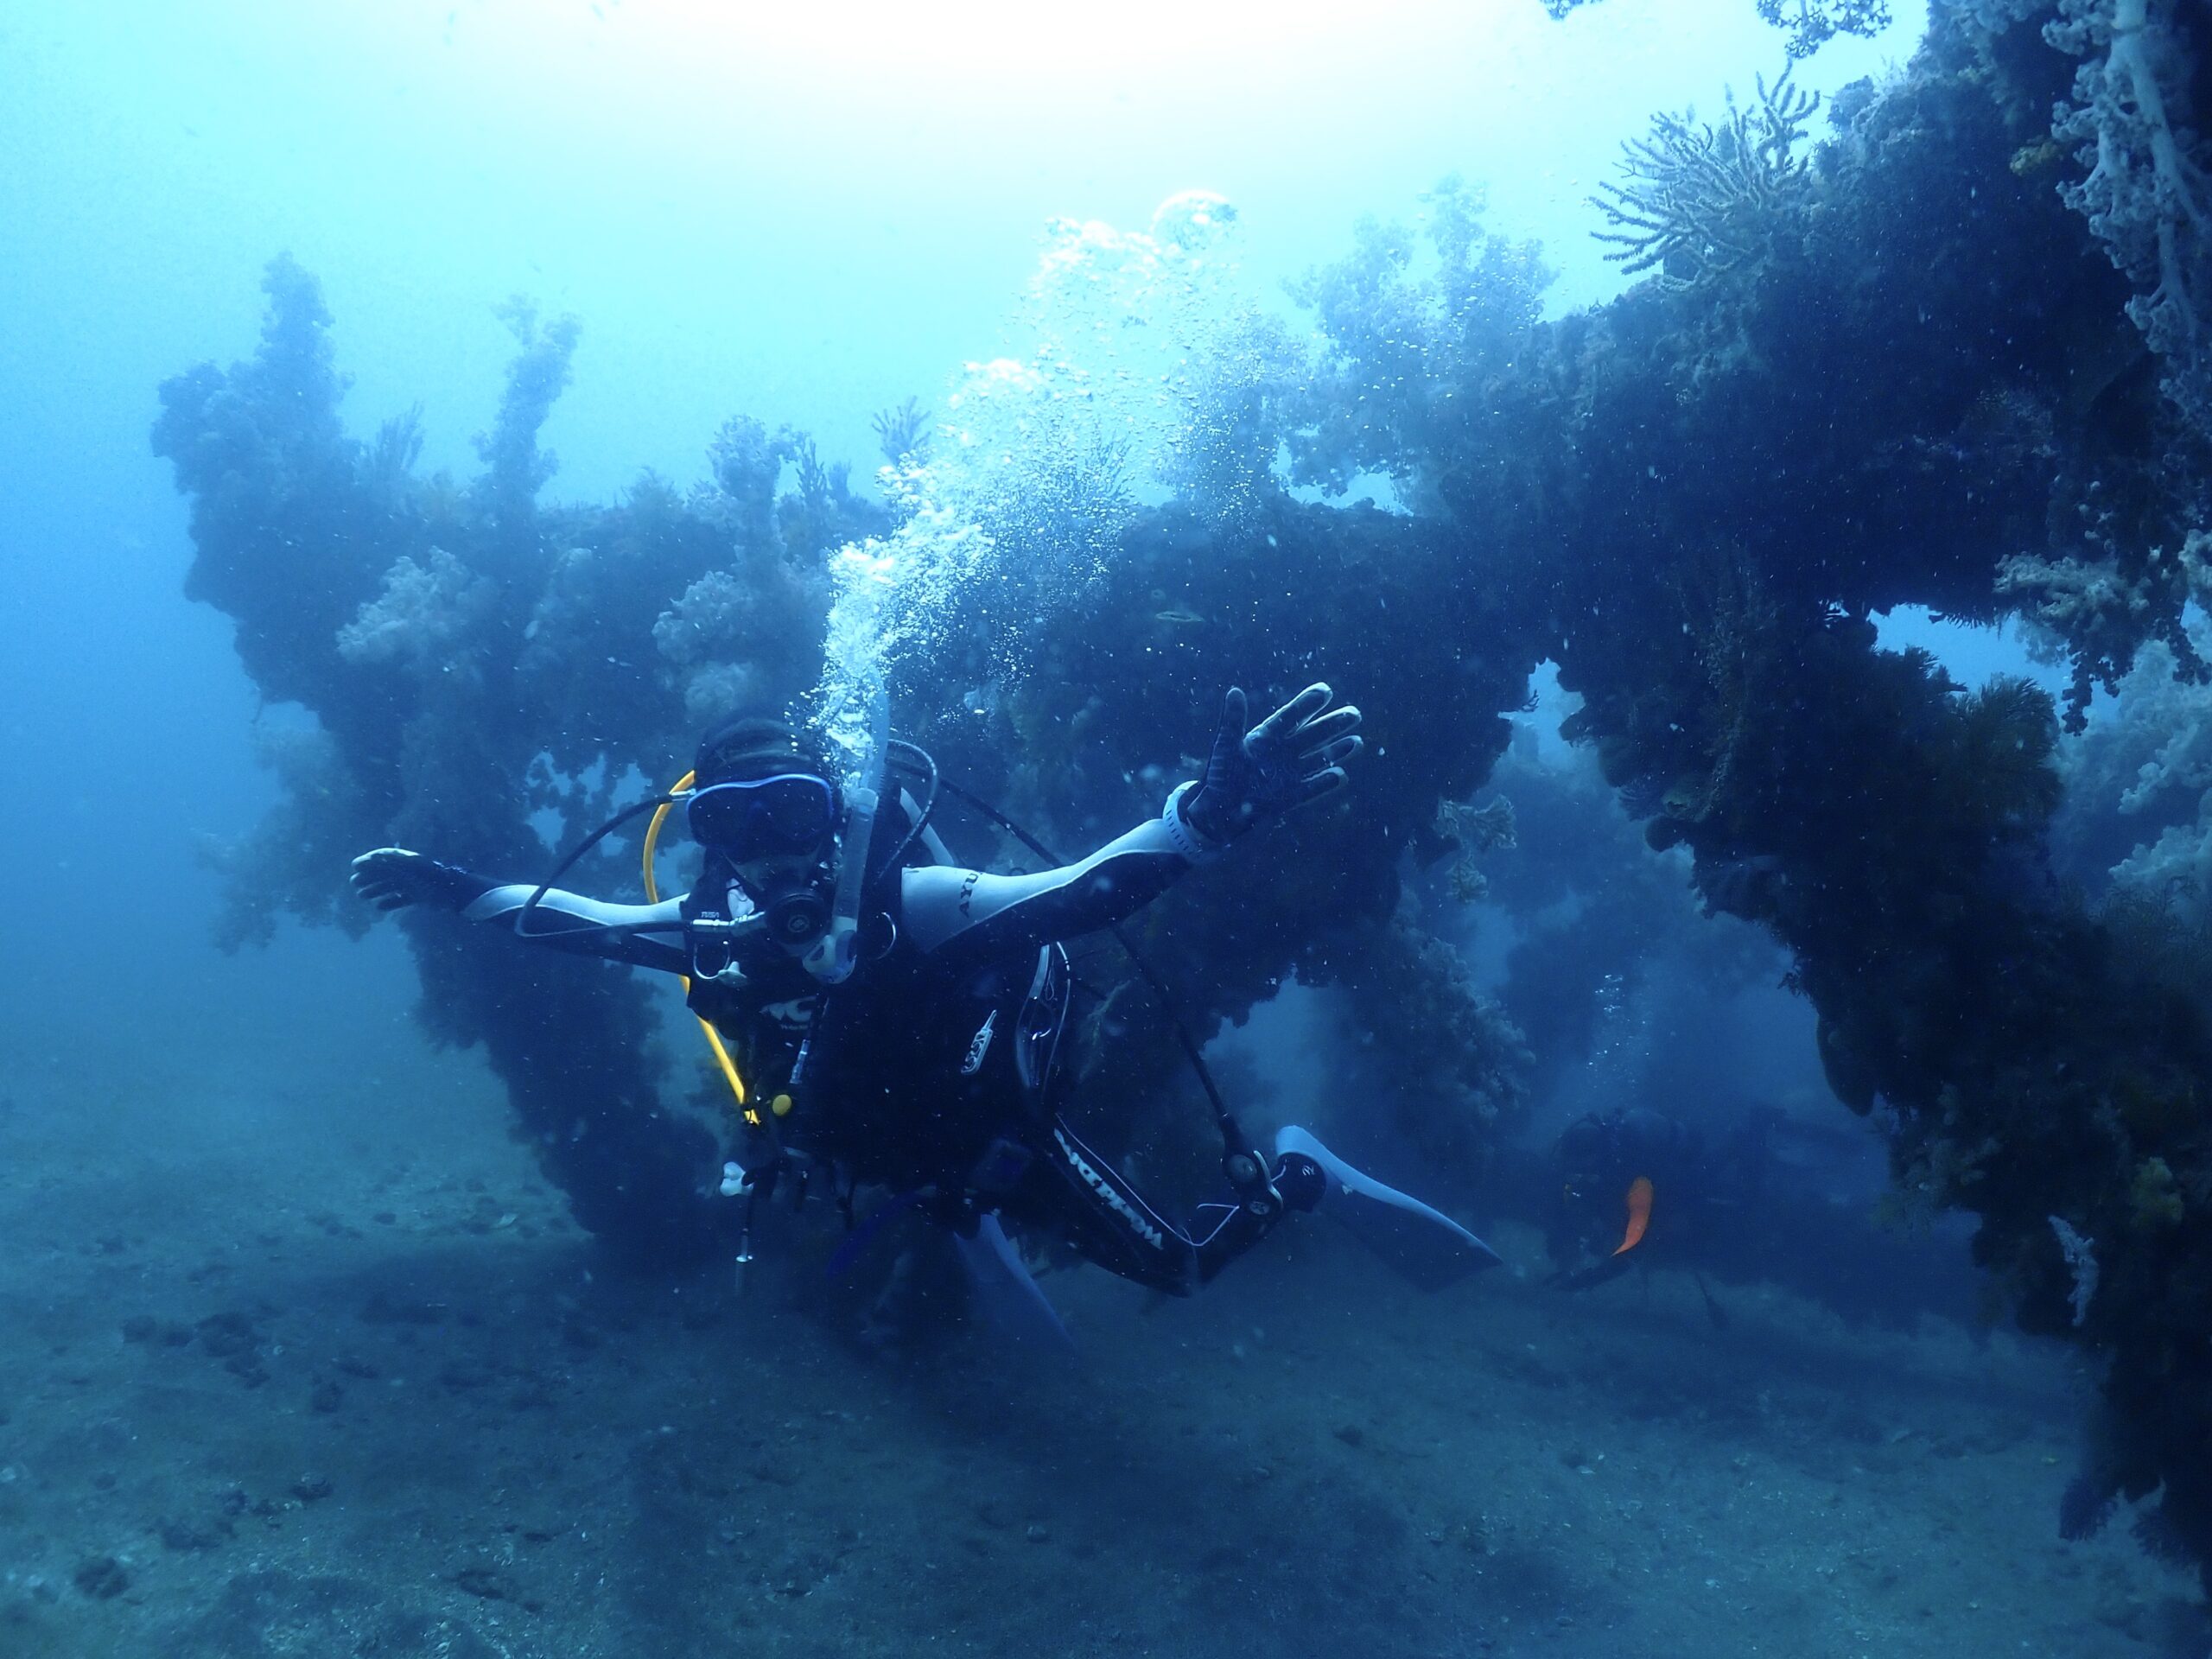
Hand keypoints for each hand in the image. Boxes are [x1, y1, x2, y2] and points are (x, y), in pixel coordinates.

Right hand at [349, 848, 482, 912]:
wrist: (454, 892)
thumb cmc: (432, 878)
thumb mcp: (411, 867)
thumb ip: (392, 861)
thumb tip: (372, 856)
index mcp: (407, 861)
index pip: (385, 857)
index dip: (369, 860)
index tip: (354, 865)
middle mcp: (410, 871)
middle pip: (386, 872)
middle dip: (369, 876)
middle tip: (354, 883)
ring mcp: (415, 884)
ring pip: (391, 886)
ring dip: (375, 890)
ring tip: (361, 896)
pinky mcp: (420, 897)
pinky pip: (402, 899)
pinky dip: (391, 902)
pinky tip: (379, 907)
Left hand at [1182, 683, 1362, 843]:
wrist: (1217, 811)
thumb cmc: (1219, 776)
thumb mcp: (1225, 746)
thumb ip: (1232, 721)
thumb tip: (1234, 692)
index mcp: (1266, 736)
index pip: (1291, 716)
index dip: (1307, 703)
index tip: (1325, 690)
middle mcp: (1282, 752)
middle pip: (1312, 734)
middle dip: (1333, 724)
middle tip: (1355, 713)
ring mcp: (1289, 773)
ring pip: (1319, 758)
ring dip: (1337, 750)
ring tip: (1357, 742)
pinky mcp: (1290, 796)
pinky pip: (1312, 787)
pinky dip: (1325, 782)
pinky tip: (1340, 775)